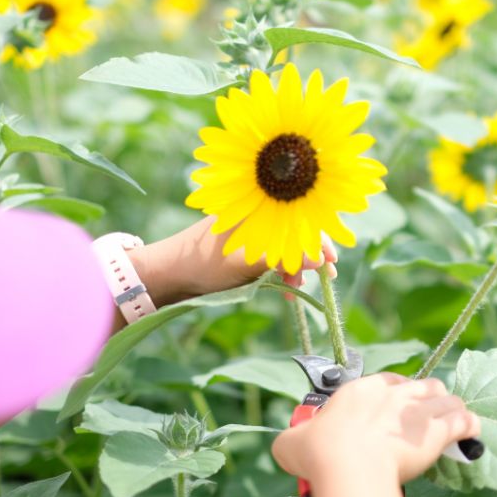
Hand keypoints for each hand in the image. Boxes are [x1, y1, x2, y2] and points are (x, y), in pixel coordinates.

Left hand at [128, 216, 336, 307]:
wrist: (167, 273)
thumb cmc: (204, 263)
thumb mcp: (248, 263)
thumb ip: (285, 259)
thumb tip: (321, 259)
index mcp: (256, 208)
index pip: (300, 218)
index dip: (319, 239)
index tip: (330, 263)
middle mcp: (256, 214)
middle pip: (296, 230)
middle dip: (310, 255)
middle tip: (322, 278)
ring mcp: (250, 230)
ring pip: (285, 244)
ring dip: (296, 265)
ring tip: (295, 289)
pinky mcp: (243, 246)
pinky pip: (273, 254)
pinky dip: (282, 269)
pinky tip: (284, 286)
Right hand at [271, 373, 480, 484]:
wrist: (346, 468)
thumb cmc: (318, 454)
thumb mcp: (292, 443)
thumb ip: (294, 438)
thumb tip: (289, 444)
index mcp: (360, 390)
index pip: (387, 381)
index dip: (395, 394)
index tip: (393, 410)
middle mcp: (393, 394)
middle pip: (422, 384)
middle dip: (426, 398)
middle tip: (423, 418)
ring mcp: (416, 411)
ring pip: (446, 398)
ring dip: (450, 409)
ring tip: (452, 423)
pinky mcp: (435, 432)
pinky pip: (463, 422)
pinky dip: (469, 427)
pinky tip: (472, 434)